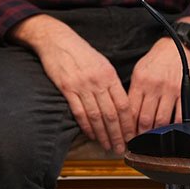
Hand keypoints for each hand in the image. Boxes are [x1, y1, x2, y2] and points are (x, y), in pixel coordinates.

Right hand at [10, 15, 134, 153]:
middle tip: (121, 148)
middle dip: (118, 135)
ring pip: (96, 116)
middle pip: (111, 114)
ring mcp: (82, 85)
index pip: (123, 105)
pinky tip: (91, 135)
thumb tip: (120, 104)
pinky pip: (79, 112)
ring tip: (107, 146)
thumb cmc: (80, 52)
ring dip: (103, 135)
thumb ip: (111, 82)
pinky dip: (86, 126)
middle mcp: (98, 81)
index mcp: (109, 75)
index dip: (128, 124)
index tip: (131, 136)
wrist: (57, 40)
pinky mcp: (67, 88)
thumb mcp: (102, 62)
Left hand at [127, 37, 189, 134]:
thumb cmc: (158, 58)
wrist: (180, 45)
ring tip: (152, 140)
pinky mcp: (185, 92)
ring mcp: (170, 90)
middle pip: (144, 118)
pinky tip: (170, 131)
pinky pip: (179, 115)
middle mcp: (154, 86)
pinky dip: (174, 126)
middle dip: (140, 133)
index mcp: (140, 80)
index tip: (126, 134)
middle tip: (138, 141)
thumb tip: (127, 109)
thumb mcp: (140, 69)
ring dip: (156, 133)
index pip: (130, 108)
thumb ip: (135, 89)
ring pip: (161, 119)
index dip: (127, 125)